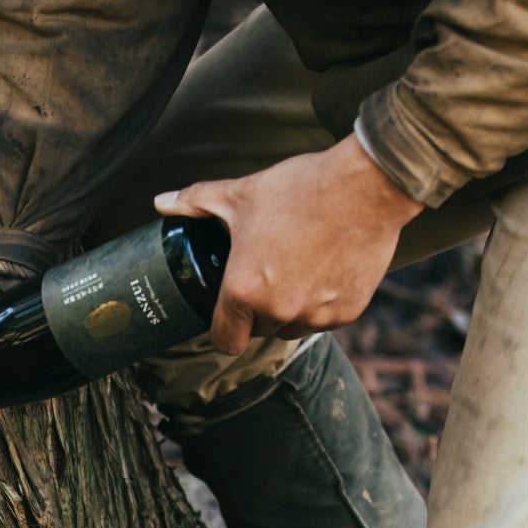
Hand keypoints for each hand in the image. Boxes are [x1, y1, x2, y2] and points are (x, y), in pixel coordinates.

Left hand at [154, 136, 422, 354]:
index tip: (227, 313)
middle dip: (257, 312)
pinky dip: (322, 304)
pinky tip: (324, 269)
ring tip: (296, 270)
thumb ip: (196, 202)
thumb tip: (161, 202)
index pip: (224, 340)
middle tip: (265, 275)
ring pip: (292, 328)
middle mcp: (279, 312)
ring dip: (289, 311)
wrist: (366, 187)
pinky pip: (325, 320)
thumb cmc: (300, 190)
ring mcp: (316, 316)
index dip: (223, 328)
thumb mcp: (241, 195)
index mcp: (244, 292)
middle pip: (259, 332)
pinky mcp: (348, 312)